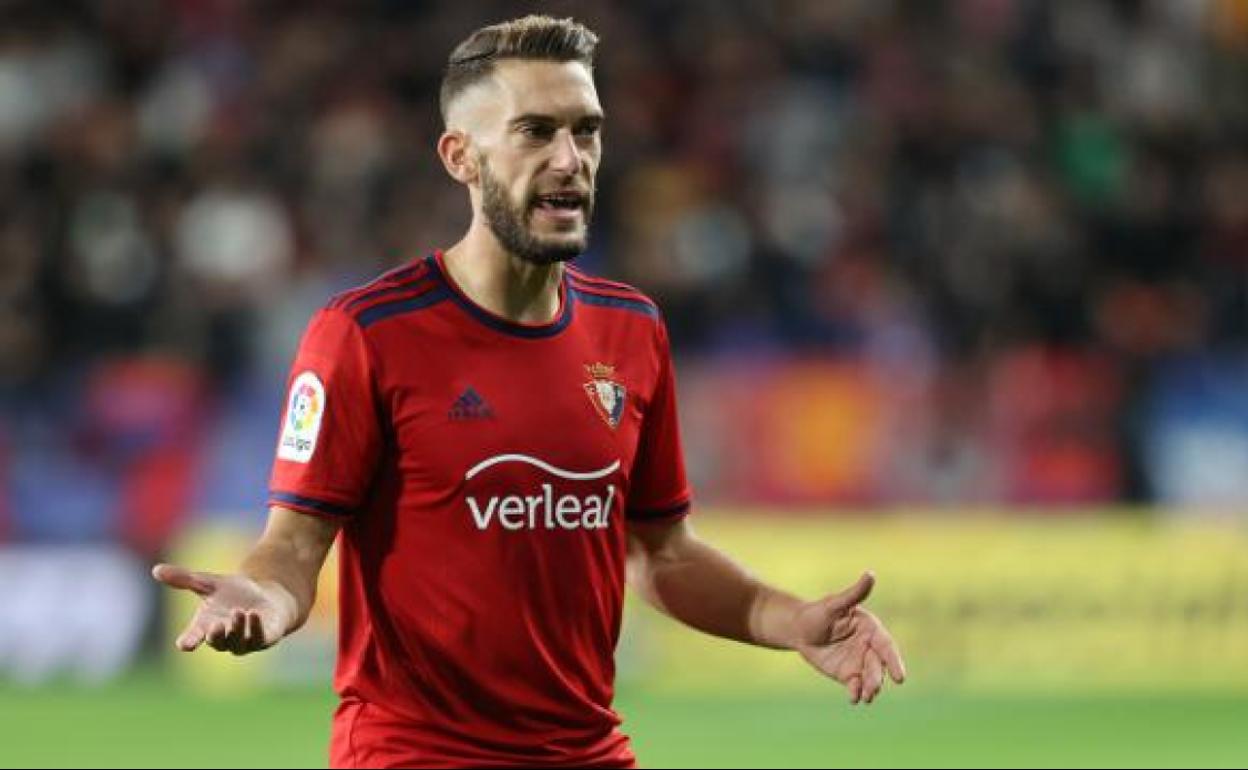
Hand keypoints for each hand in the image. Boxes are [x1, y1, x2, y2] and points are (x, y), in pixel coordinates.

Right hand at [151, 563, 291, 654]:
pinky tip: (253, 614)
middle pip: (217, 642)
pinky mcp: (265, 638)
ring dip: (237, 628)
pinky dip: (255, 627)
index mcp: (206, 627)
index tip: (183, 644)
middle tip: (214, 626)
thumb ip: (184, 579)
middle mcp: (224, 638)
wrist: (266, 596)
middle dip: (216, 636)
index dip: (188, 641)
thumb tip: (155, 570)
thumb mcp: (208, 583)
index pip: (193, 638)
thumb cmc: (233, 593)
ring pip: (238, 642)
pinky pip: (260, 638)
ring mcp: (245, 641)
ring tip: (238, 612)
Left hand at [793, 571, 905, 704]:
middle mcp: (869, 647)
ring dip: (870, 688)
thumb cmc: (817, 612)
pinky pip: (855, 686)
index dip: (894, 661)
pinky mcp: (848, 674)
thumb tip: (870, 574)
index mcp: (871, 629)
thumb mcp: (834, 603)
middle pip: (878, 666)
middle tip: (873, 690)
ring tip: (866, 697)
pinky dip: (856, 693)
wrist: (798, 630)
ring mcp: (859, 662)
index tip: (900, 678)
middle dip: (877, 679)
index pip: (886, 646)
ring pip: (869, 678)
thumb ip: (854, 593)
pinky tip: (854, 699)